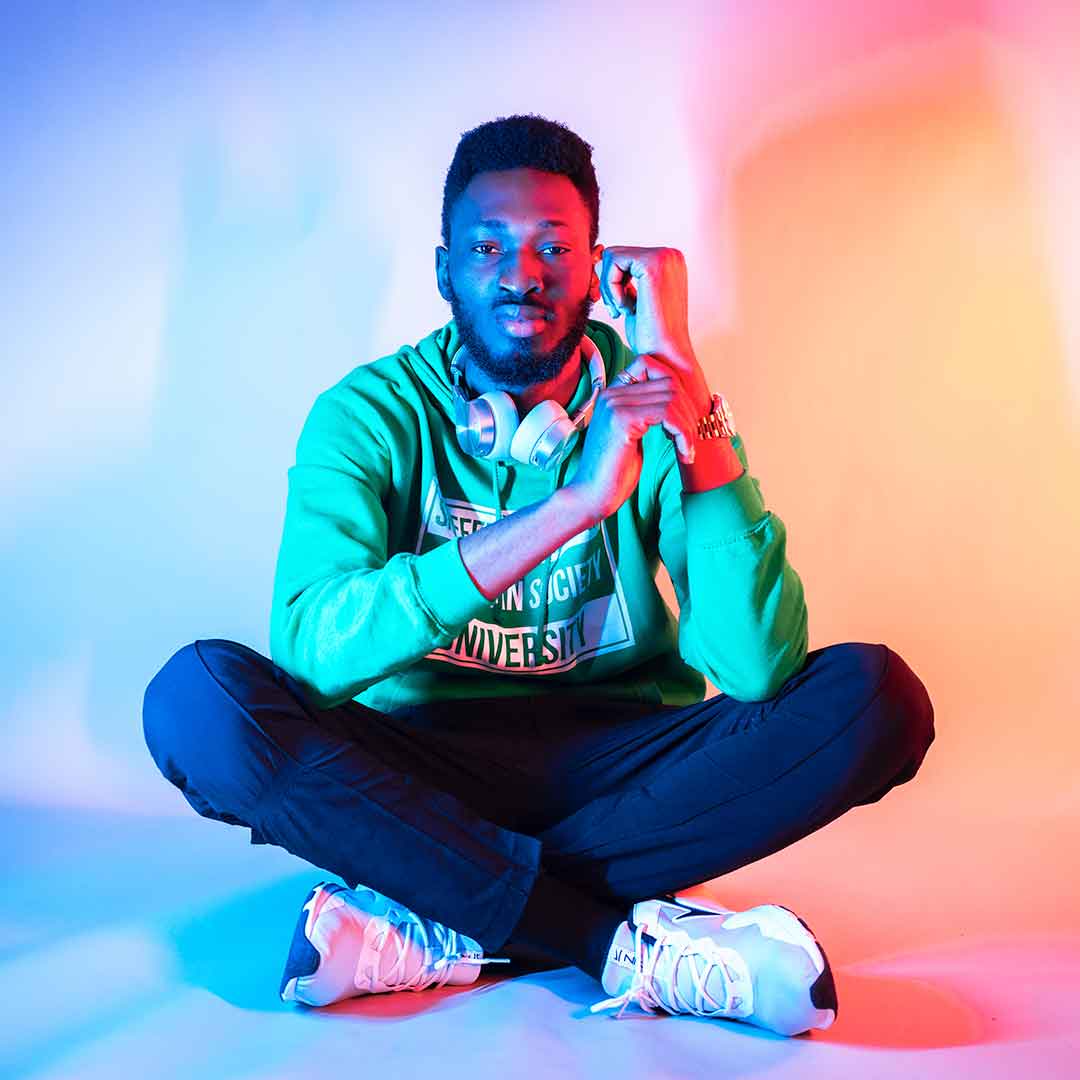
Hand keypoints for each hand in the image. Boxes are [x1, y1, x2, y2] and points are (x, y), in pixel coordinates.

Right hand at [565, 366, 699, 523]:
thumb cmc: (613, 473)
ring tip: (686, 450)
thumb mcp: (632, 437)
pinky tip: (684, 453)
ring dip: (688, 426)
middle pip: (669, 382)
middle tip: (689, 440)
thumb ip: (647, 415)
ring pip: (672, 398)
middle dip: (688, 412)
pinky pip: (668, 414)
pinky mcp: (622, 420)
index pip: (654, 368)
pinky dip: (683, 434)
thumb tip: (678, 403)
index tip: (680, 423)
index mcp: (613, 394)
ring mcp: (615, 404)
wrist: (591, 496)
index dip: (677, 392)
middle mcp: (612, 394)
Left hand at [598, 245, 711, 415]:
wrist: (663, 357)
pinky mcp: (653, 264)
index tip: (621, 308)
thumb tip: (599, 260)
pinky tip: (625, 309)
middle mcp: (671, 255)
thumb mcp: (633, 300)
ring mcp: (665, 257)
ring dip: (610, 288)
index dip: (613, 283)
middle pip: (616, 253)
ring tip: (623, 310)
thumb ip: (623, 279)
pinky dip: (611, 288)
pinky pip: (613, 262)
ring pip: (612, 256)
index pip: (624, 256)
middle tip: (619, 311)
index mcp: (669, 262)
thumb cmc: (649, 335)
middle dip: (609, 285)